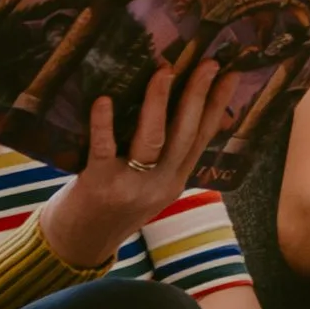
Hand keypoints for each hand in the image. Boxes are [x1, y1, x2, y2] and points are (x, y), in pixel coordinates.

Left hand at [42, 58, 248, 270]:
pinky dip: (104, 124)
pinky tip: (105, 100)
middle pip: (185, 134)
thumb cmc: (111, 207)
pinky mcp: (97, 184)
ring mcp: (130, 185)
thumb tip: (176, 111)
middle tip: (208, 62)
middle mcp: (158, 184)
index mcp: (174, 181)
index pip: (202, 137)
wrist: (78, 246)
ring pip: (153, 140)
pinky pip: (104, 149)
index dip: (218, 105)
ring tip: (165, 70)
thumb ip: (164, 158)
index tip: (231, 74)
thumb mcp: (149, 187)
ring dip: (159, 102)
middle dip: (198, 95)